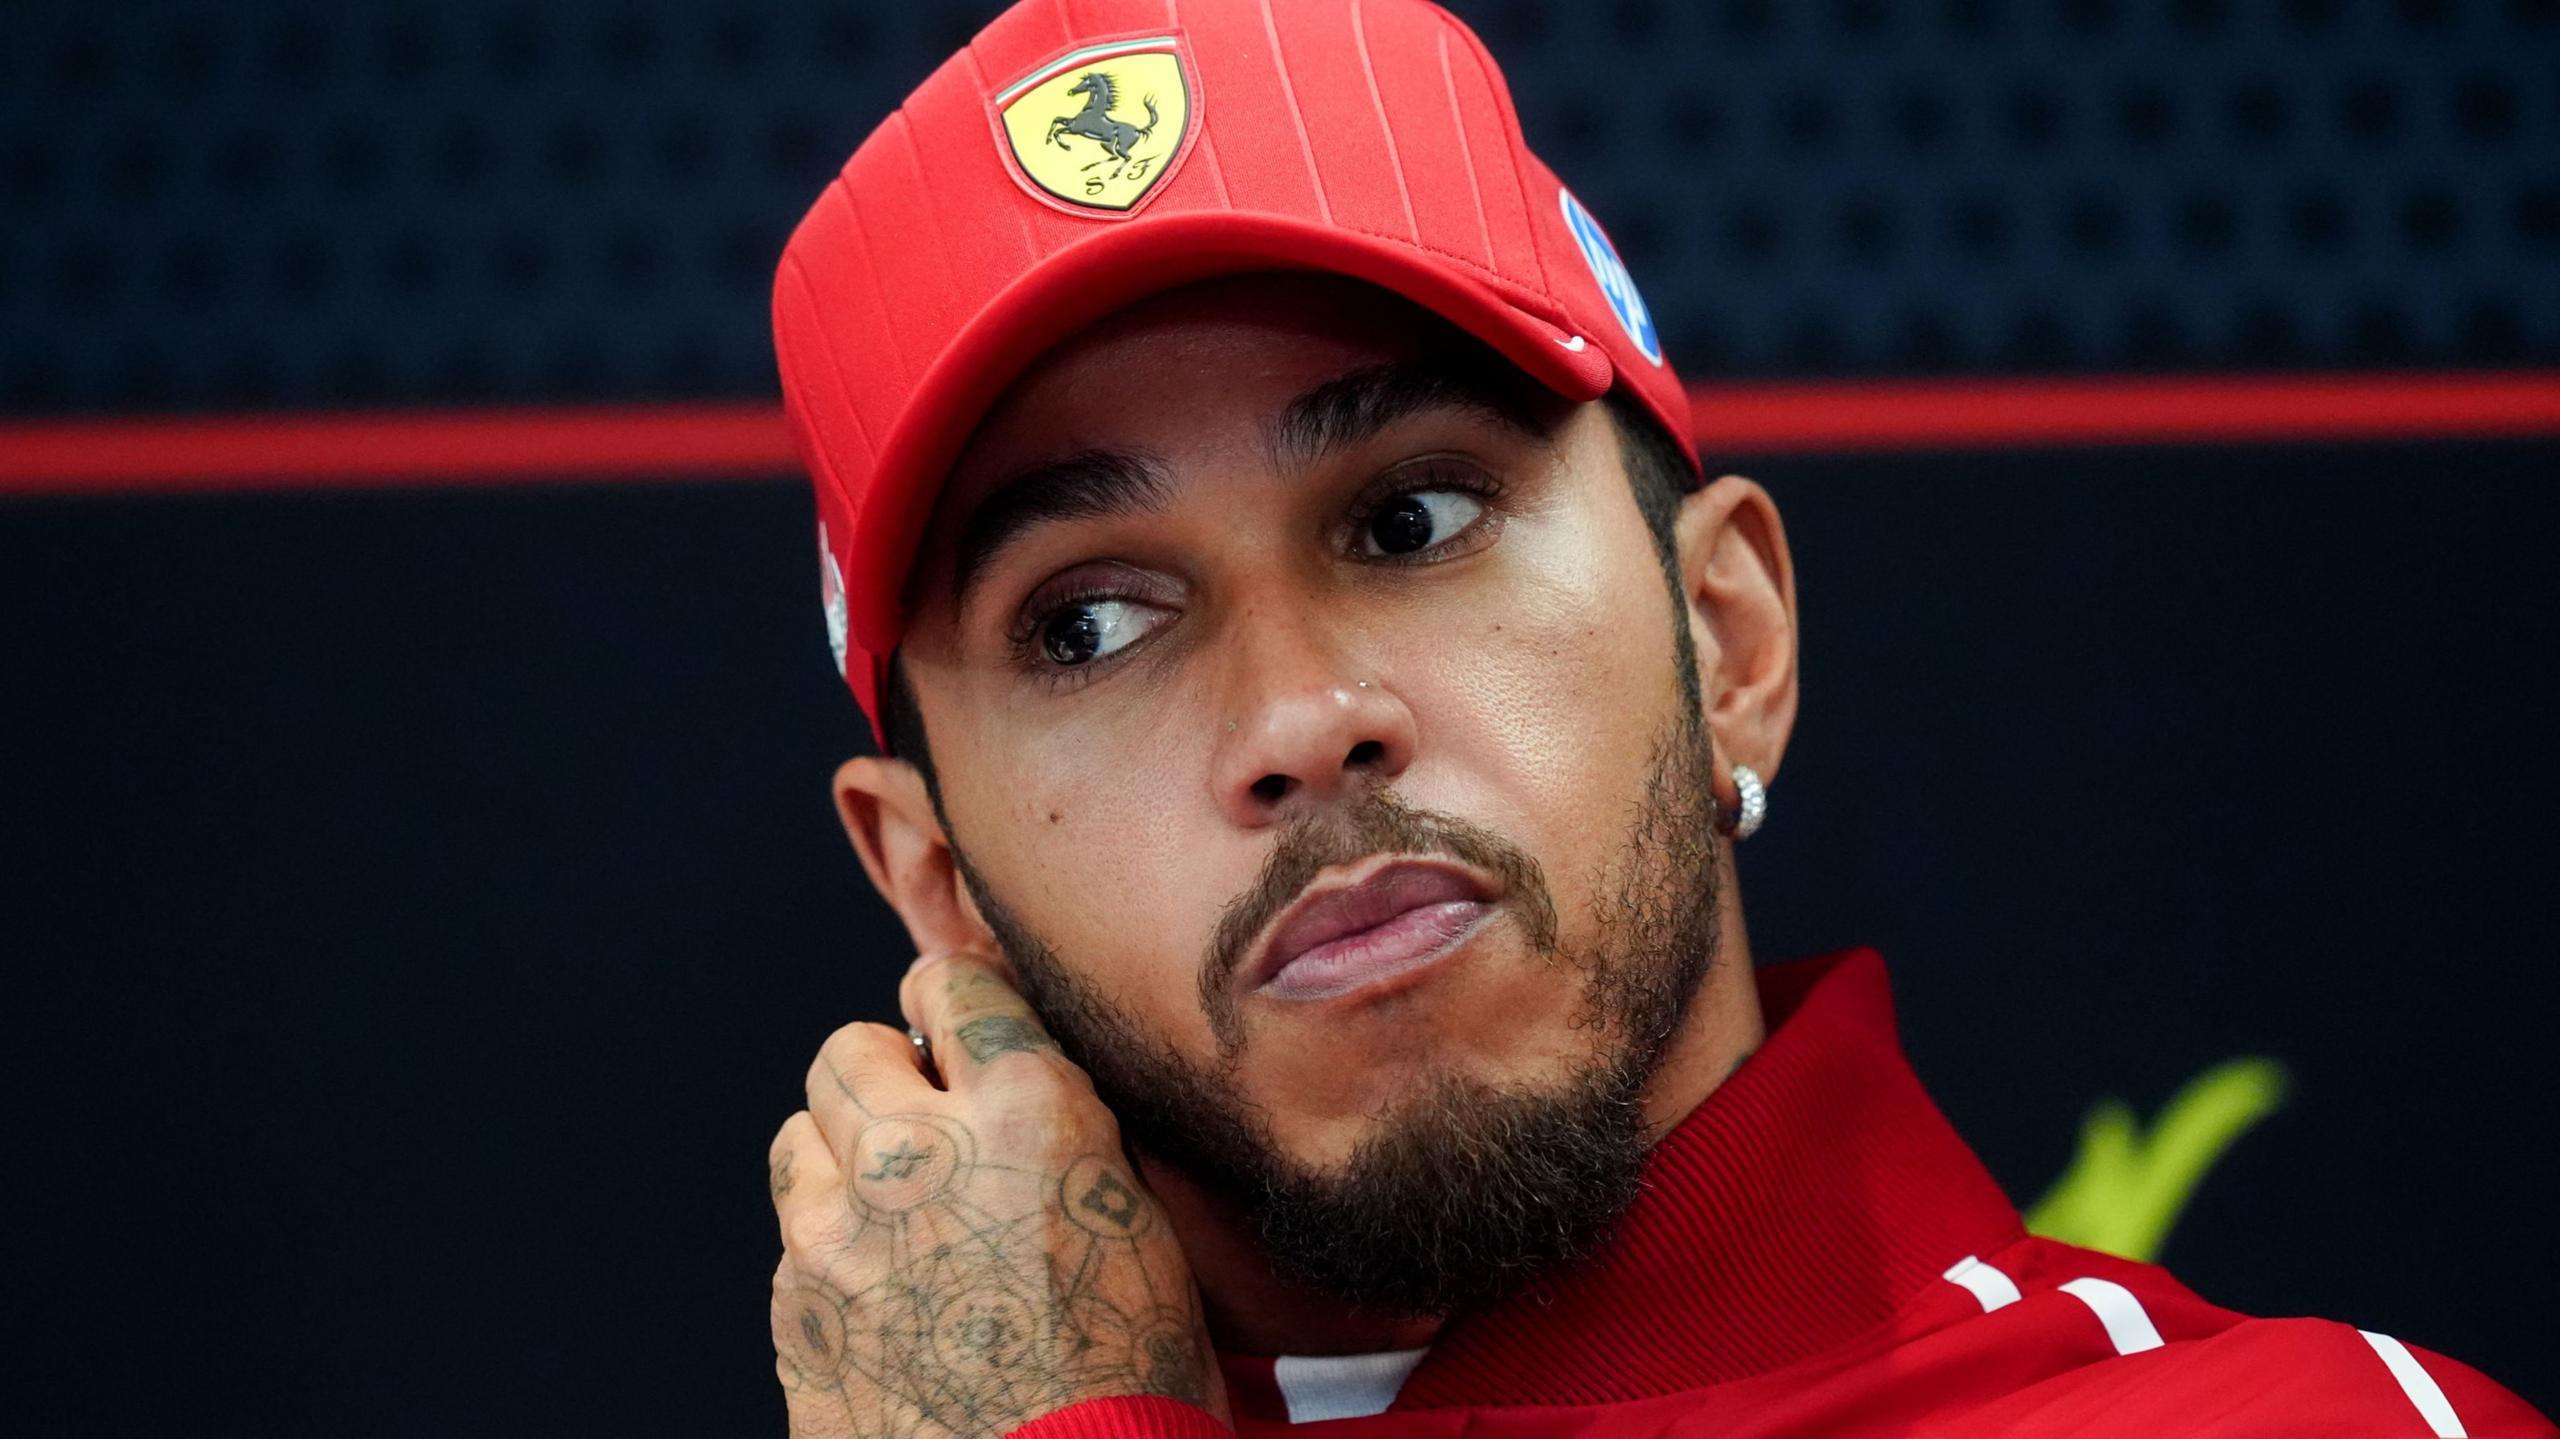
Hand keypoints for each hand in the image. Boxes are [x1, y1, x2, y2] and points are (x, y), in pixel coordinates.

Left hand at [767, 952, 1227, 1437]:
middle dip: (886, 1077)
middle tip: (925, 1124)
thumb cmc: (1135, 1381)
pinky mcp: (794, 1309)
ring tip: (892, 1210)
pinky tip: (883, 1298)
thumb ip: (1064, 1134)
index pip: (954, 983)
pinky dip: (831, 1253)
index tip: (959, 1023)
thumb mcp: (1141, 1221)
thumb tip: (1021, 1094)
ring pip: (799, 1136)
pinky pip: (792, 1241)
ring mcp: (836, 1234)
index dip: (958, 1001)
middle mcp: (915, 1153)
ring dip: (842, 1157)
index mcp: (1026, 1113)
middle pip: (848, 1049)